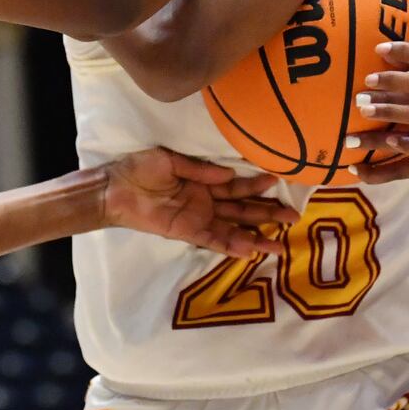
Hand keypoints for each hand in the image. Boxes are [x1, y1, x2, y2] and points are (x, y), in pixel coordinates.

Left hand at [102, 148, 299, 257]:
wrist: (115, 188)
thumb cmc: (140, 169)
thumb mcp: (170, 160)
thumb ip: (200, 169)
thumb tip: (230, 174)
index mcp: (203, 182)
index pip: (236, 186)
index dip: (256, 184)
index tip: (278, 181)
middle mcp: (205, 202)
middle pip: (243, 210)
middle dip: (267, 213)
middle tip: (293, 216)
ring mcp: (198, 219)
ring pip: (234, 229)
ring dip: (257, 236)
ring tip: (280, 243)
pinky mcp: (188, 232)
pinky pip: (214, 240)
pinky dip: (233, 246)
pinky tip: (251, 250)